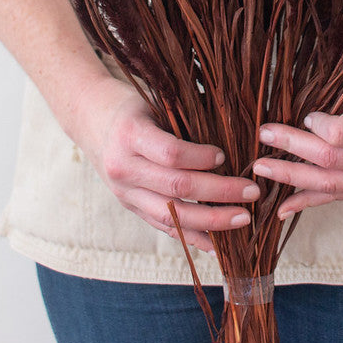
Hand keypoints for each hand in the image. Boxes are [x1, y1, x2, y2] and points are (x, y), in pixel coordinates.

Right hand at [76, 76, 260, 252]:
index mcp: (130, 135)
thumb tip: (233, 122)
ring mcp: (125, 192)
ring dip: (211, 221)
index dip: (201, 158)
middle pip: (176, 188)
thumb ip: (184, 115)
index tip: (226, 156)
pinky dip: (192, 236)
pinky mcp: (130, 206)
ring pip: (171, 216)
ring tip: (243, 220)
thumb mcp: (153, 99)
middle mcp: (124, 167)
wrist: (90, 119)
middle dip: (219, 192)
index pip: (170, 154)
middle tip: (252, 192)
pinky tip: (217, 244)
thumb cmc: (132, 104)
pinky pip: (163, 227)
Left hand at [252, 45, 342, 218]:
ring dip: (292, 178)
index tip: (303, 115)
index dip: (316, 126)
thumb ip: (337, 104)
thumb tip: (290, 114)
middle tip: (262, 139)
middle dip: (292, 150)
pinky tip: (282, 207)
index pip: (341, 134)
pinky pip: (337, 197)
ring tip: (262, 169)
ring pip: (331, 184)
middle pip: (331, 160)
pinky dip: (307, 201)